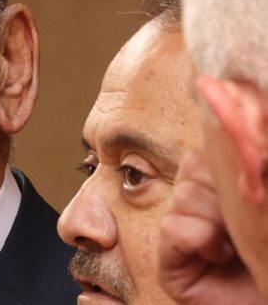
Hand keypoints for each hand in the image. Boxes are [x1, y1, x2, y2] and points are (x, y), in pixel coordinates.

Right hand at [158, 149, 265, 303]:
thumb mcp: (263, 212)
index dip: (228, 160)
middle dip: (223, 190)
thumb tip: (245, 140)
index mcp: (221, 189)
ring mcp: (180, 234)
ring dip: (215, 217)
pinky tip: (220, 256)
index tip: (250, 183)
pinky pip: (172, 228)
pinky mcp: (169, 265)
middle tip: (245, 219)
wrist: (266, 304)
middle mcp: (197, 207)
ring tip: (236, 243)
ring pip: (184, 195)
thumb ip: (254, 178)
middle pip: (194, 167)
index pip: (209, 151)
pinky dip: (199, 238)